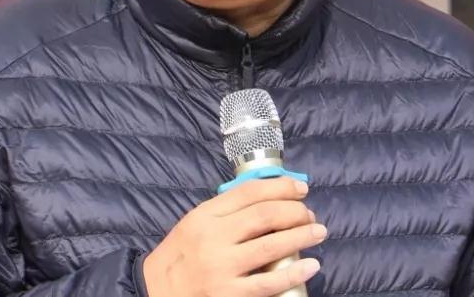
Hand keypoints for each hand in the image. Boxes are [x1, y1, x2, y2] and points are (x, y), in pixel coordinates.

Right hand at [142, 176, 325, 296]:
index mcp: (204, 216)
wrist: (156, 295)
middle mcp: (213, 239)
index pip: (249, 192)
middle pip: (265, 215)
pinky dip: (294, 272)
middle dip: (295, 211)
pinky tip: (311, 265)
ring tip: (318, 231)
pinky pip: (269, 282)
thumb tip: (268, 197)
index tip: (300, 188)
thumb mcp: (194, 224)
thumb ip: (224, 211)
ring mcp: (222, 268)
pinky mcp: (229, 295)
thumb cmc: (180, 259)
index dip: (280, 187)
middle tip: (310, 214)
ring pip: (272, 246)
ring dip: (301, 236)